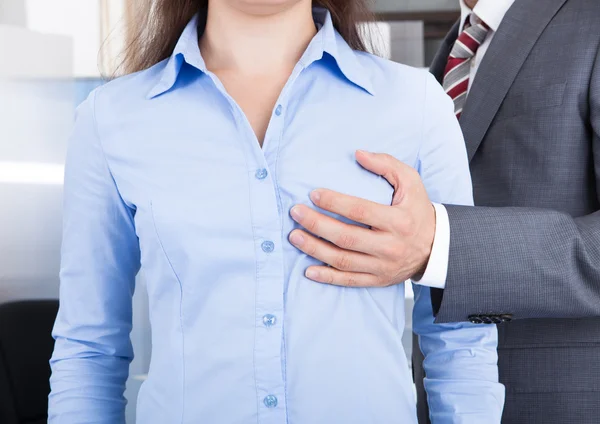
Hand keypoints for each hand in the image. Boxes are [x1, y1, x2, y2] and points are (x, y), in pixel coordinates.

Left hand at [288, 150, 435, 286]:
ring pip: (342, 260)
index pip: (360, 211)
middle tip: (296, 213)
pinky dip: (327, 277)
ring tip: (295, 236)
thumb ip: (386, 164)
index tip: (313, 194)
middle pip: (346, 237)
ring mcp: (382, 266)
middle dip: (317, 225)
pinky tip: (308, 270)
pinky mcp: (377, 280)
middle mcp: (390, 246)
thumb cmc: (417, 210)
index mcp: (398, 221)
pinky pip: (349, 281)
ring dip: (315, 249)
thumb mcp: (411, 182)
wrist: (436, 248)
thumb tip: (358, 154)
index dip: (334, 202)